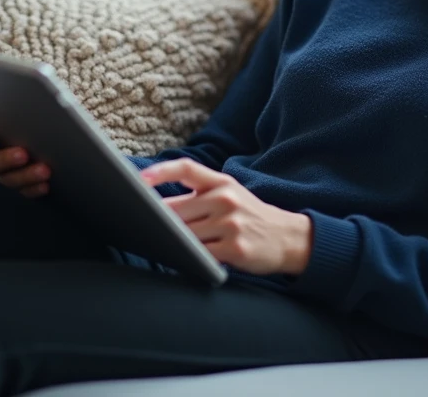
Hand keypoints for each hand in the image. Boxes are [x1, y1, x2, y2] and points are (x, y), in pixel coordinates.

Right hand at [0, 126, 50, 198]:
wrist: (23, 162)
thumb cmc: (15, 137)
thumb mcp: (8, 130)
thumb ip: (11, 124)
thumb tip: (29, 110)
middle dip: (4, 159)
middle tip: (23, 154)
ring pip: (3, 182)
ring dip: (24, 176)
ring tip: (44, 170)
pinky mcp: (5, 198)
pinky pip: (17, 197)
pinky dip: (31, 191)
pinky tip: (44, 186)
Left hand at [140, 158, 312, 276]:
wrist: (287, 237)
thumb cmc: (250, 216)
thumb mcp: (231, 194)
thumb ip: (200, 195)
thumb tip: (157, 206)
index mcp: (222, 182)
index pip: (187, 168)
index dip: (161, 171)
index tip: (140, 179)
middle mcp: (226, 199)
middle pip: (177, 209)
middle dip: (159, 220)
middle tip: (143, 226)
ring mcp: (231, 224)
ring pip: (185, 234)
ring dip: (172, 241)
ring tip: (163, 243)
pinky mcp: (234, 249)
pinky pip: (199, 254)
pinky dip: (188, 258)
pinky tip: (184, 259)